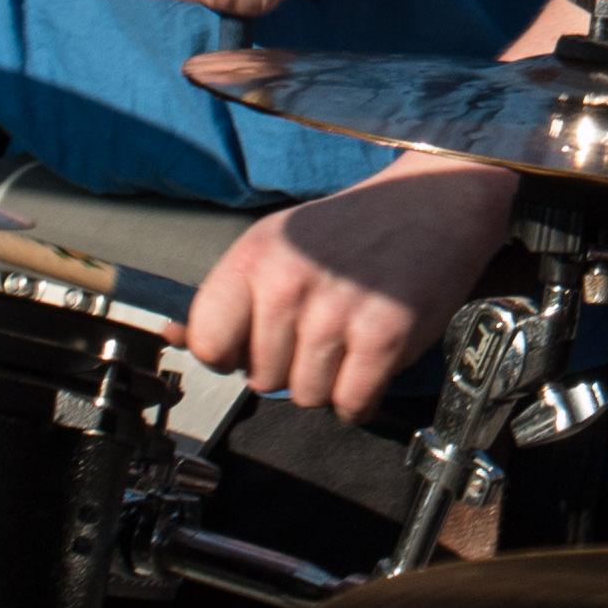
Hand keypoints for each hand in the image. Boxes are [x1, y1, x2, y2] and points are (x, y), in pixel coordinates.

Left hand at [185, 150, 516, 412]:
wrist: (435, 204)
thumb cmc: (353, 230)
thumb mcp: (278, 244)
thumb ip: (229, 296)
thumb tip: (172, 335)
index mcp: (255, 256)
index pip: (208, 343)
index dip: (231, 354)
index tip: (254, 343)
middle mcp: (289, 283)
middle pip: (263, 380)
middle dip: (290, 369)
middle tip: (321, 333)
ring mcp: (337, 311)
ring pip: (307, 397)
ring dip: (329, 383)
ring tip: (348, 341)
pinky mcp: (384, 336)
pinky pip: (351, 404)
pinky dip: (362, 397)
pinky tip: (371, 361)